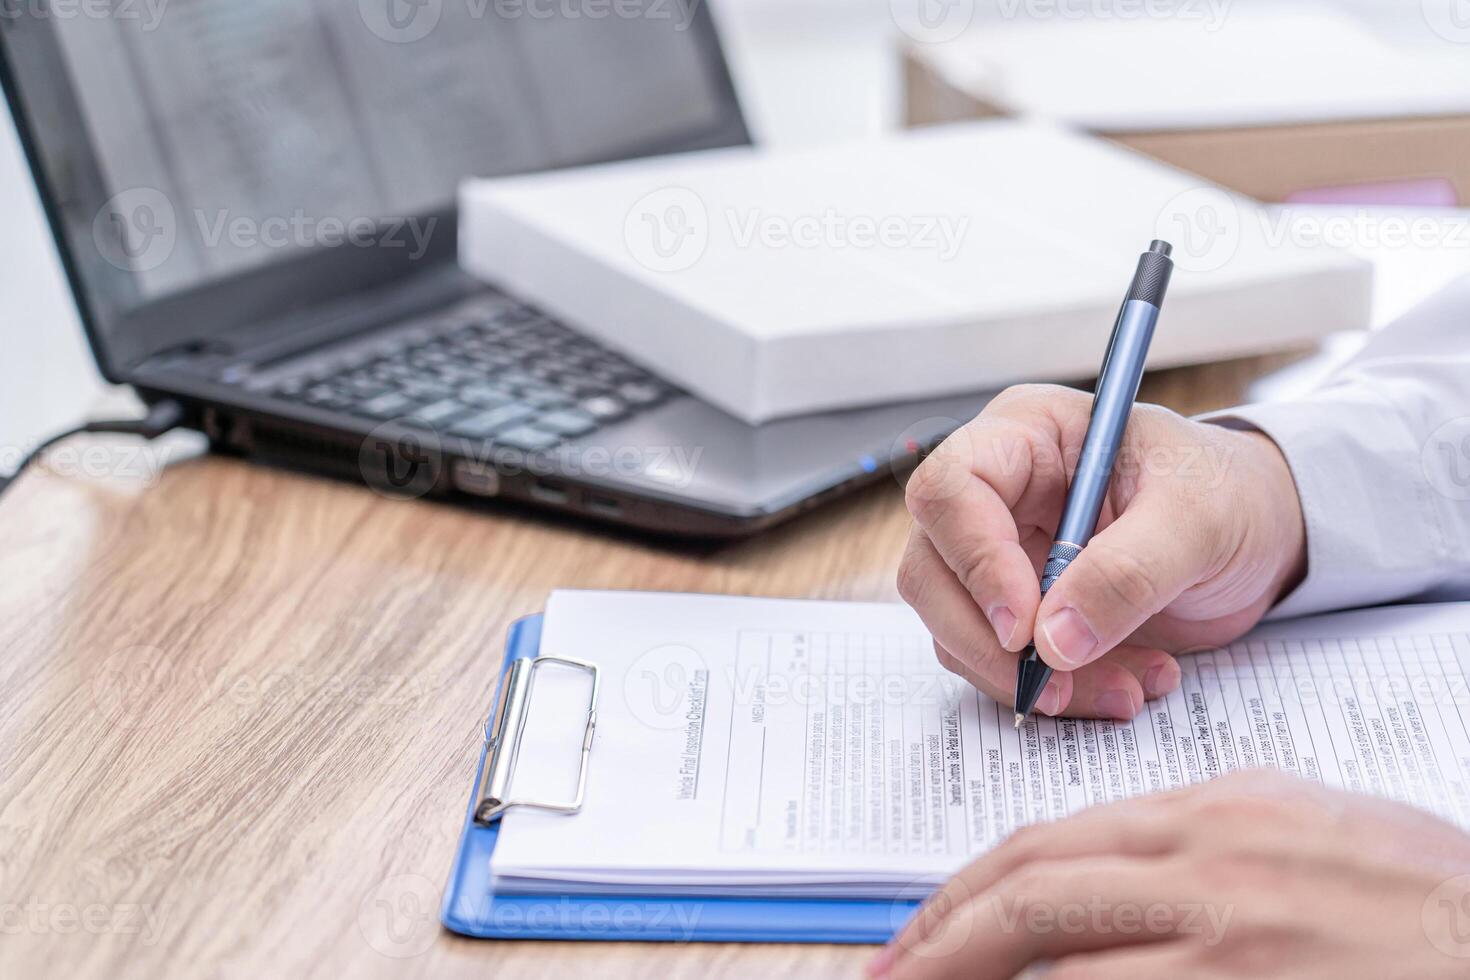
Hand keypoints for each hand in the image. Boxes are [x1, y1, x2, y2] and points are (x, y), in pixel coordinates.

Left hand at [871, 771, 1469, 978]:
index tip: (921, 934)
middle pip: (1029, 895)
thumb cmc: (1435, 903)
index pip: (1050, 844)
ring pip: (1062, 966)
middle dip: (941, 942)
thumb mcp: (1311, 831)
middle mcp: (1212, 864)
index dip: (967, 893)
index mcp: (1216, 812)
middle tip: (888, 979)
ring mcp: (1232, 941)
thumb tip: (1106, 873)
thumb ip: (1203, 842)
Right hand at [897, 384, 1306, 719]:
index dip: (974, 559)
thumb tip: (1055, 640)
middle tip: (1055, 686)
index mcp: (1026, 436)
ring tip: (1129, 689)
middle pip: (932, 570)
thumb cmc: (1230, 495)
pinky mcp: (1019, 611)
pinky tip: (1128, 685)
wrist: (1264, 535)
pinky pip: (1000, 663)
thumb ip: (1128, 572)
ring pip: (958, 629)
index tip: (1024, 626)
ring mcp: (1001, 555)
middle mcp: (996, 493)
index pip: (950, 489)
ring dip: (1030, 678)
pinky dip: (1057, 691)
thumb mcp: (1197, 520)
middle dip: (989, 642)